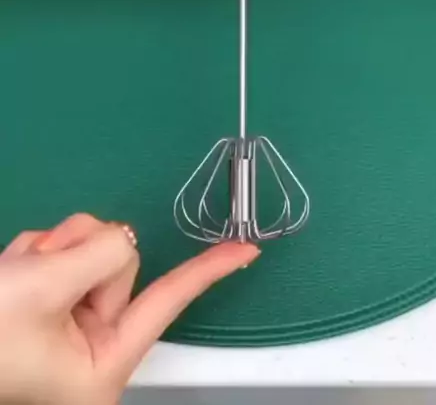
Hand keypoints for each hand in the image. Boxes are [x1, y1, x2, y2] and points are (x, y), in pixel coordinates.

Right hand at [0, 214, 257, 404]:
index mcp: (102, 363)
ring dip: (49, 251)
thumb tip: (119, 237)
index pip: (168, 302)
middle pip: (117, 262)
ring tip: (15, 277)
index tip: (248, 252)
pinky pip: (59, 250)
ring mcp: (68, 320)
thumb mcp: (45, 289)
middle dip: (77, 253)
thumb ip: (98, 253)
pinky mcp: (49, 300)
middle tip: (36, 272)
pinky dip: (35, 252)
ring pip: (87, 249)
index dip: (209, 272)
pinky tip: (11, 272)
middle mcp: (91, 343)